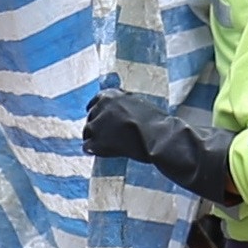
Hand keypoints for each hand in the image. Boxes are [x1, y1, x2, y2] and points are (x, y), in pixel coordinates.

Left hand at [79, 85, 231, 202]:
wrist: (160, 137)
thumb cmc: (156, 123)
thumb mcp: (138, 105)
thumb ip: (123, 106)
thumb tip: (116, 115)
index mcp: (110, 94)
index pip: (93, 103)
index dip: (99, 115)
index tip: (103, 123)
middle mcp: (100, 106)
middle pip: (90, 119)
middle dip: (97, 128)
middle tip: (110, 138)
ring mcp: (96, 123)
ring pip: (87, 133)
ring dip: (96, 140)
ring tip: (111, 147)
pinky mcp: (96, 140)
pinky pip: (88, 146)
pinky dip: (96, 150)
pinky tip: (107, 153)